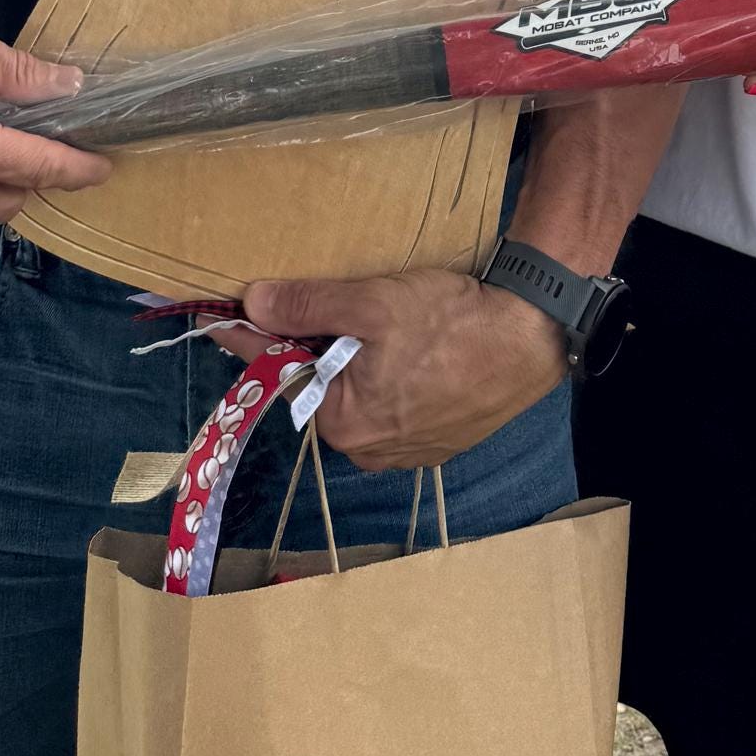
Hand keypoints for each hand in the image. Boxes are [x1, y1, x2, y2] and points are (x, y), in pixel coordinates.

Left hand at [218, 268, 566, 469]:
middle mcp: (368, 451)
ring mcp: (405, 452)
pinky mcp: (436, 442)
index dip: (253, 335)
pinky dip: (395, 379)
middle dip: (322, 346)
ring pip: (360, 397)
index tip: (225, 313)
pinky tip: (417, 351)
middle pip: (322, 385)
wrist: (530, 341)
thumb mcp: (373, 303)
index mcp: (344, 423)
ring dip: (362, 363)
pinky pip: (394, 408)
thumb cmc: (451, 323)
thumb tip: (252, 304)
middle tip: (348, 305)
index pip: (278, 371)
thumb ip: (309, 305)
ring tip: (392, 325)